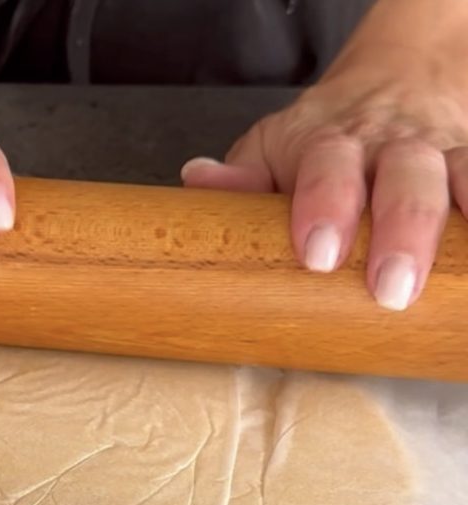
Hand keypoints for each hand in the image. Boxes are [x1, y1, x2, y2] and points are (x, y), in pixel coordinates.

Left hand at [181, 40, 467, 310]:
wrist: (391, 85)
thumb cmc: (321, 140)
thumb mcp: (272, 149)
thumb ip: (241, 177)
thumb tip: (196, 179)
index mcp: (328, 144)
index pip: (327, 167)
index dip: (324, 206)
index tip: (319, 254)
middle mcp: (387, 145)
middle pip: (402, 176)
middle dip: (399, 231)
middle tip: (390, 287)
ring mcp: (435, 154)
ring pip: (454, 176)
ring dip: (449, 226)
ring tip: (448, 276)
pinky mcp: (467, 166)